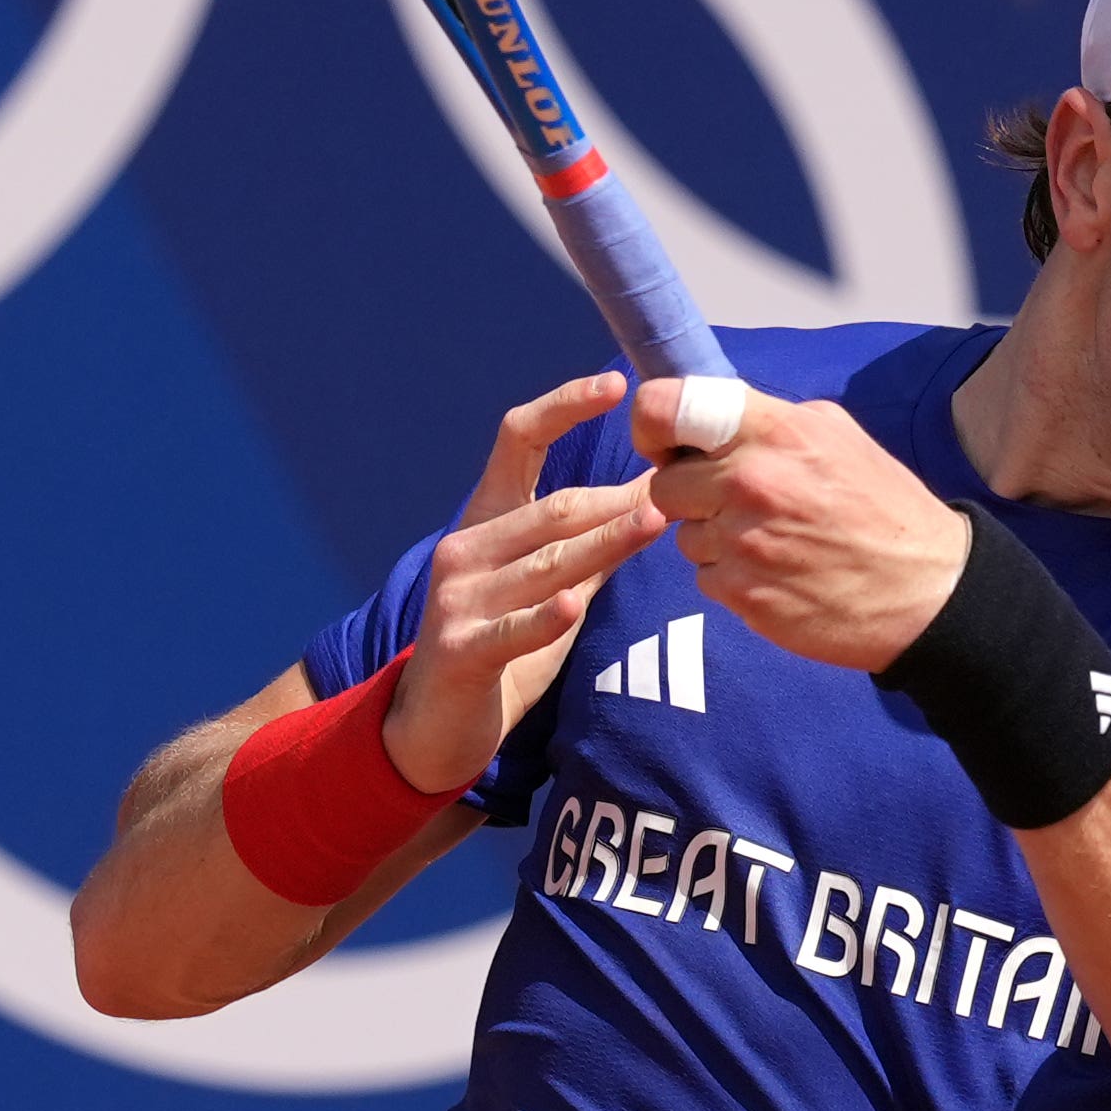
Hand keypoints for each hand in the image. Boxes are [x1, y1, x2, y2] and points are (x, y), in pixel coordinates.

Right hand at [381, 374, 665, 794]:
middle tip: (677, 486)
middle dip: (617, 500)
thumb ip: (592, 544)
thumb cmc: (501, 644)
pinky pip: (513, 627)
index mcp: (486, 519)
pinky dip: (545, 617)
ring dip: (604, 544)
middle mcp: (465, 547)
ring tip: (656, 524)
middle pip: (553, 510)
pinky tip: (573, 605)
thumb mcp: (550, 586)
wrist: (433, 724)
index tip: (616, 386)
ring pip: (545, 564)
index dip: (564, 406)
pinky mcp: (461, 649)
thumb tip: (658, 494)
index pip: (518, 439)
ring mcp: (458, 598)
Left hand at [633, 380, 973, 673]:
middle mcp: (752, 482)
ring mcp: (744, 542)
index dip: (651, 425)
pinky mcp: (743, 594)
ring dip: (715, 539)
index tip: (663, 443)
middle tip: (733, 503)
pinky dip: (732, 577)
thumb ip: (768, 421)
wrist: (928, 592)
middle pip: (663, 483)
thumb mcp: (837, 437)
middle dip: (690, 493)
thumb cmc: (885, 511)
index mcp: (775, 431)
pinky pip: (705, 578)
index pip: (665, 407)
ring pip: (683, 534)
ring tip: (771, 541)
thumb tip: (708, 416)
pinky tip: (778, 574)